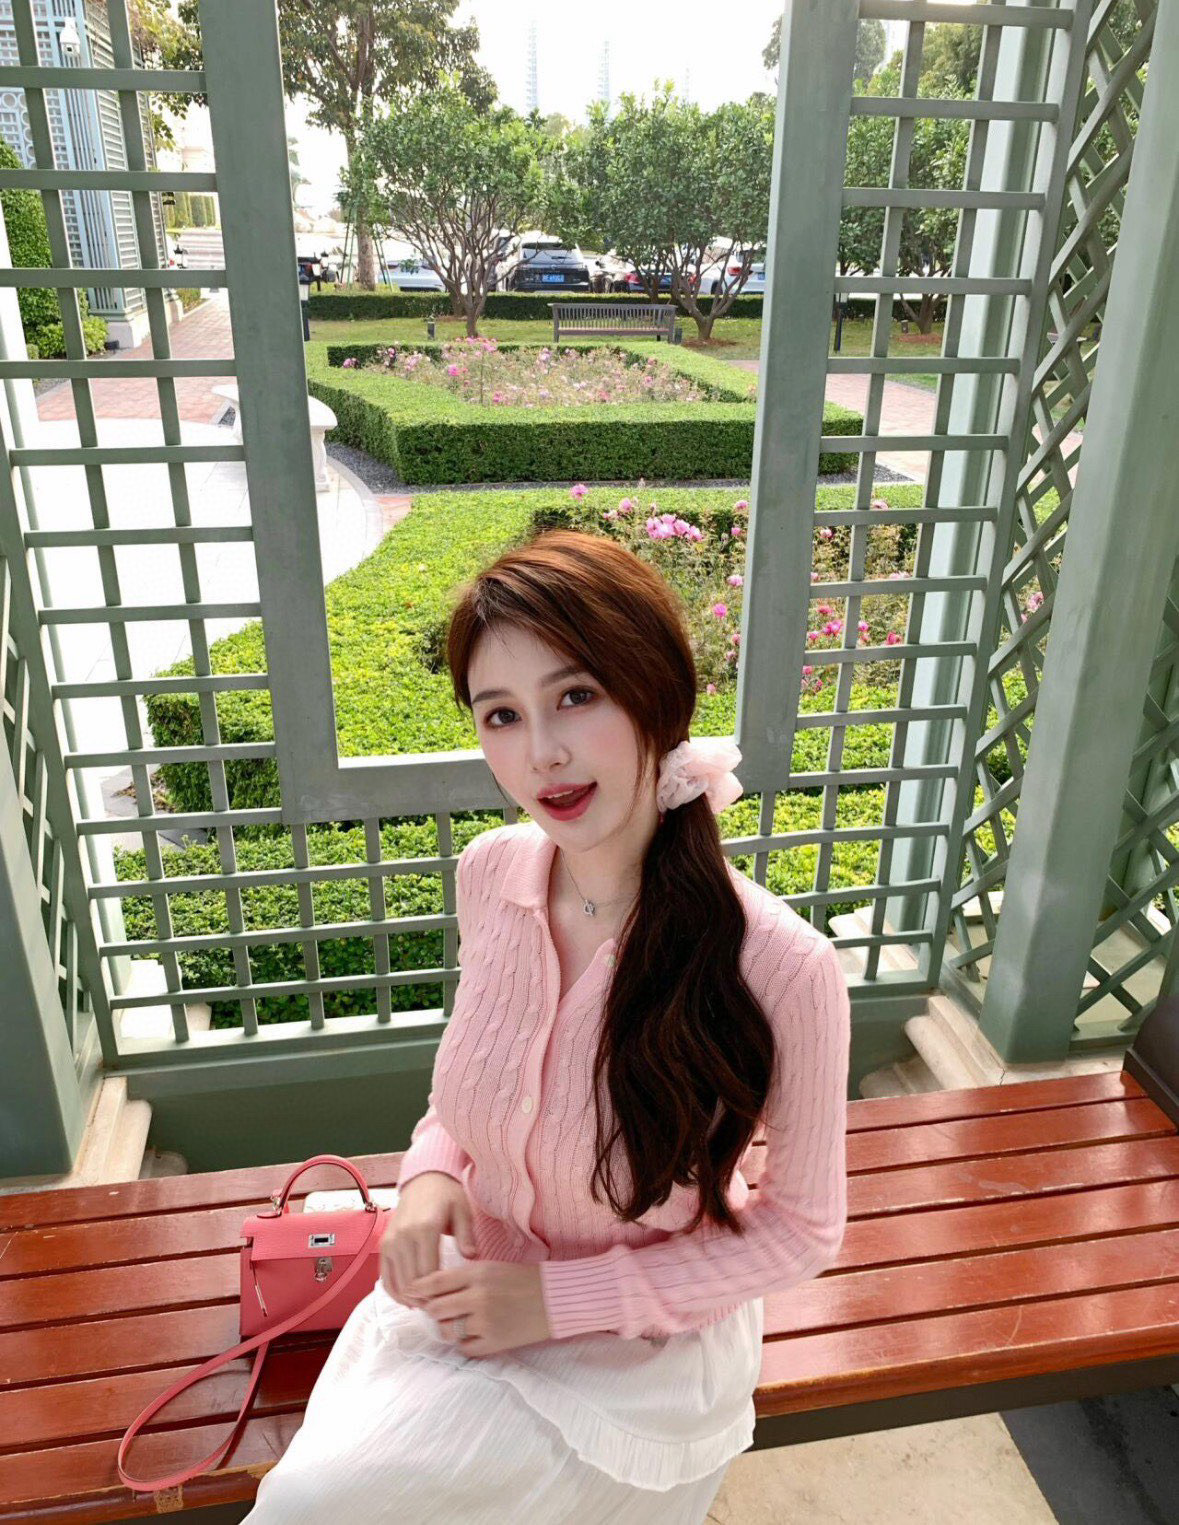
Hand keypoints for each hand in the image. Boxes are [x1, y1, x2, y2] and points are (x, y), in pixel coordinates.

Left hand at [407, 1259, 551, 1356]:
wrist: (552, 1299)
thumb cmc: (520, 1279)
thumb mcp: (490, 1268)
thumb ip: (462, 1277)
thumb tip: (430, 1290)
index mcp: (477, 1274)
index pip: (435, 1282)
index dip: (418, 1289)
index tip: (410, 1292)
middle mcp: (478, 1297)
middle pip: (436, 1310)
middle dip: (433, 1311)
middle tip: (438, 1311)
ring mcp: (486, 1322)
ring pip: (448, 1331)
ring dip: (448, 1328)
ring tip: (458, 1323)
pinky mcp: (494, 1342)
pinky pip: (464, 1348)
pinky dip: (465, 1343)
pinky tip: (473, 1335)